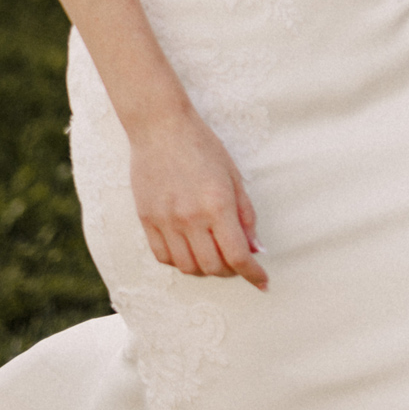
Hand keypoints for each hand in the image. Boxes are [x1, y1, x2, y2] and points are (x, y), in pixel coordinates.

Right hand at [129, 108, 267, 289]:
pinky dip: (180, 261)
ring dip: (205, 269)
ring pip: (187, 267)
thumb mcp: (233, 176)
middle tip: (238, 263)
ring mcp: (165, 221)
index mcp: (217, 205)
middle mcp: (190, 218)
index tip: (262, 281)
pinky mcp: (147, 220)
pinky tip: (190, 250)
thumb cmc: (202, 146)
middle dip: (231, 271)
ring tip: (214, 256)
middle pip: (213, 266)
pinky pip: (163, 257)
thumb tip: (255, 248)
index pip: (237, 255)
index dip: (252, 274)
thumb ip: (245, 215)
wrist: (160, 127)